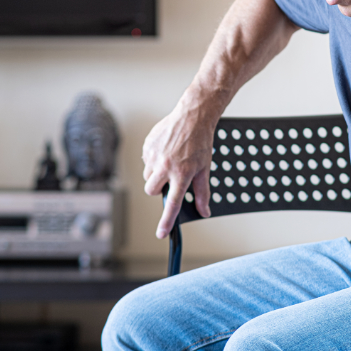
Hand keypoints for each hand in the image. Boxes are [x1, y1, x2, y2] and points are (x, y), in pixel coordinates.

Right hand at [142, 104, 213, 238]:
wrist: (193, 116)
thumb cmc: (200, 142)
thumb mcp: (205, 169)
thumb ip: (202, 192)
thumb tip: (204, 211)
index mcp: (182, 173)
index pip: (172, 203)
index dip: (166, 221)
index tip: (161, 233)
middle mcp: (166, 166)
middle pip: (152, 191)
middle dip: (158, 189)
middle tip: (170, 179)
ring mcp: (154, 155)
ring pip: (147, 176)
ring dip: (156, 174)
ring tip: (170, 161)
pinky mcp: (147, 146)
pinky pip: (146, 161)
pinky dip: (153, 160)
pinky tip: (165, 151)